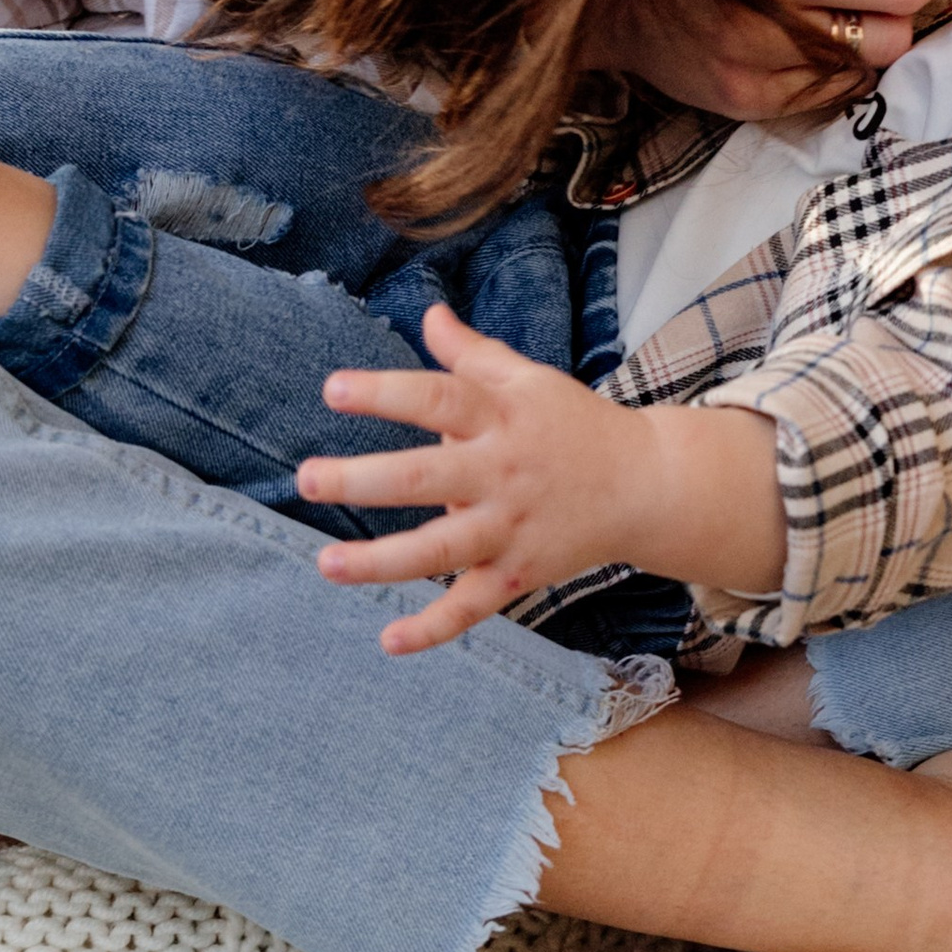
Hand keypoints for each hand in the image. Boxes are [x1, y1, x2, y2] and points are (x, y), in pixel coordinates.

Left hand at [302, 305, 784, 653]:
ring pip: (440, 551)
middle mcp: (502, 473)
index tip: (332, 390)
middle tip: (306, 479)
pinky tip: (388, 639)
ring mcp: (510, 528)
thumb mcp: (527, 379)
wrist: (646, 484)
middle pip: (427, 477)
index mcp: (501, 417)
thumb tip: (428, 312)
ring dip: (381, 562)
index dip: (385, 393)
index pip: (438, 399)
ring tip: (326, 563)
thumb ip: (471, 352)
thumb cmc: (573, 424)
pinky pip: (472, 607)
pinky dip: (434, 629)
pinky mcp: (520, 574)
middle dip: (363, 480)